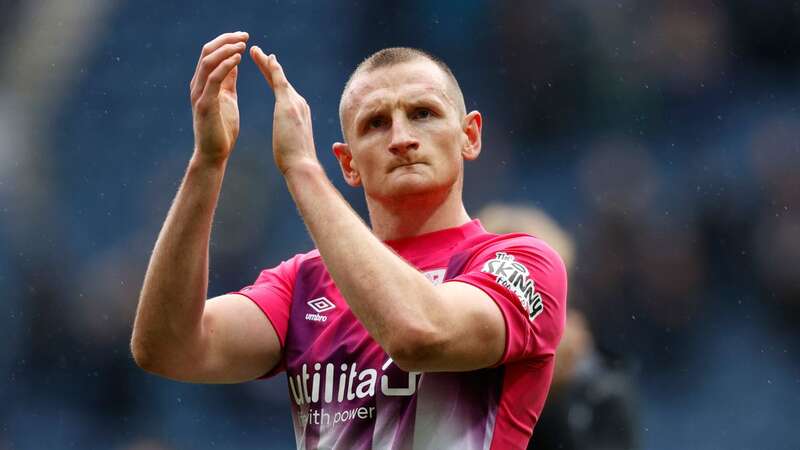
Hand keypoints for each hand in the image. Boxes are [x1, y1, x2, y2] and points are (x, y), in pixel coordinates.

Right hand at [189, 32, 247, 163]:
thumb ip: (228, 80)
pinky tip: (238, 59)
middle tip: (245, 35)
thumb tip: (234, 62)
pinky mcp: (205, 105)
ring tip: (243, 44)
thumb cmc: (222, 129)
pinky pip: (213, 79)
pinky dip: (225, 66)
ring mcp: (199, 94)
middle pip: (207, 51)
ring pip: (208, 62)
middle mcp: (197, 85)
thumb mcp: (228, 98)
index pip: (211, 53)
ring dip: (226, 50)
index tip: (244, 36)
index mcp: (203, 83)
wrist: (215, 154)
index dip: (226, 41)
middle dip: (226, 40)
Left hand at [250, 46, 318, 174]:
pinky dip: (272, 68)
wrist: (302, 166)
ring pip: (278, 77)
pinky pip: (279, 81)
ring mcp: (296, 102)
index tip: (265, 68)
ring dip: (266, 63)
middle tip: (257, 52)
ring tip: (254, 50)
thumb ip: (289, 137)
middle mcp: (299, 104)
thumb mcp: (290, 144)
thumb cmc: (294, 161)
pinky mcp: (289, 104)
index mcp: (298, 113)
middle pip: (280, 80)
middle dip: (268, 66)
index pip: (282, 91)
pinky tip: (266, 57)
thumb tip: (288, 142)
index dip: (272, 78)